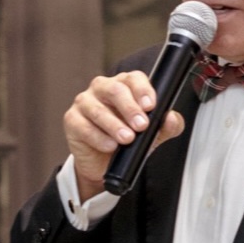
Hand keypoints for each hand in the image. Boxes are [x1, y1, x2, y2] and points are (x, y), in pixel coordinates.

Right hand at [65, 71, 184, 201]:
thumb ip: (166, 126)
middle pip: (115, 89)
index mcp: (124, 85)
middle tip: (141, 125)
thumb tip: (171, 119)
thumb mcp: (152, 135)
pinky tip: (109, 145)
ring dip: (114, 125)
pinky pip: (83, 126)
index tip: (151, 106)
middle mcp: (103, 88)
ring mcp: (85, 102)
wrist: (104, 163)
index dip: (143, 90)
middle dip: (130, 108)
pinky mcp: (72, 120)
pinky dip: (98, 137)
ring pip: (97, 108)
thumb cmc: (127, 141)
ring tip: (126, 139)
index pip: (133, 78)